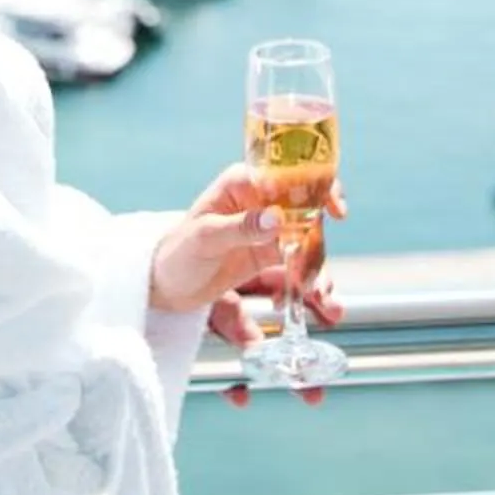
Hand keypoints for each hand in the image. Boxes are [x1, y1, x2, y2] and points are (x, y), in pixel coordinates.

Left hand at [144, 164, 345, 408]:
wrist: (158, 285)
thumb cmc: (172, 251)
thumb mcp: (204, 237)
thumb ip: (241, 227)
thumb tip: (276, 217)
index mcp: (244, 186)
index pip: (290, 178)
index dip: (319, 189)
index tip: (336, 211)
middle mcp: (260, 207)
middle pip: (306, 224)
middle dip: (321, 256)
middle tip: (324, 290)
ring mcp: (266, 236)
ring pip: (305, 254)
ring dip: (319, 282)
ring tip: (328, 311)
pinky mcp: (265, 264)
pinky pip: (293, 278)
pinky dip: (302, 298)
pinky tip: (306, 316)